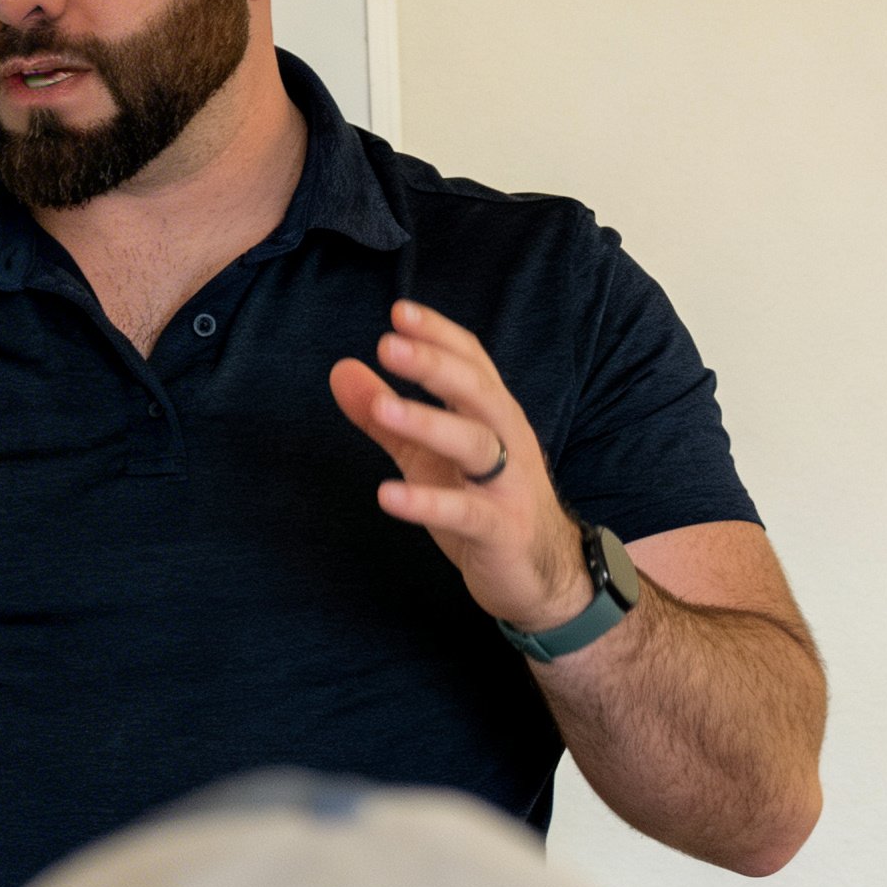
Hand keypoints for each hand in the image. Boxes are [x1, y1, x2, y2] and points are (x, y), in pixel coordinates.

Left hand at [328, 299, 589, 628]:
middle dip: (435, 365)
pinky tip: (388, 494)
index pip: (471, 362)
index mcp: (492, 416)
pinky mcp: (501, 531)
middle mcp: (508, 441)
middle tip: (389, 344)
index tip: (399, 311)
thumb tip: (340, 369)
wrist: (545, 575)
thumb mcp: (426, 456)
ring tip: (383, 408)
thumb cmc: (484, 504)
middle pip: (477, 392)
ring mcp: (509, 486)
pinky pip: (466, 513)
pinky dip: (428, 502)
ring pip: (475, 444)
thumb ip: (384, 415)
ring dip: (428, 423)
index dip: (438, 336)